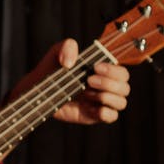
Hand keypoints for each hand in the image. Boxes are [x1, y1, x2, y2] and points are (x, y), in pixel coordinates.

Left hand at [12, 38, 128, 125]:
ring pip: (121, 103)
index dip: (114, 70)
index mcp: (103, 72)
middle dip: (109, 83)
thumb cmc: (52, 68)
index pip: (122, 73)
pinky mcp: (93, 116)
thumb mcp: (58, 51)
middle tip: (89, 80)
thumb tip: (71, 62)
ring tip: (86, 92)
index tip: (96, 67)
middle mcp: (106, 87)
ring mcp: (101, 103)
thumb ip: (68, 46)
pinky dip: (105, 112)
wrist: (38, 88)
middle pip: (125, 88)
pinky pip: (112, 117)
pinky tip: (89, 106)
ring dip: (106, 96)